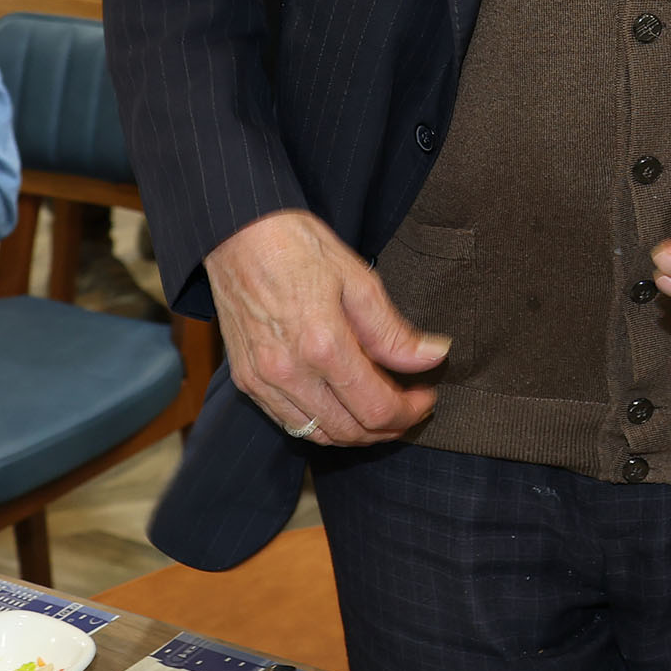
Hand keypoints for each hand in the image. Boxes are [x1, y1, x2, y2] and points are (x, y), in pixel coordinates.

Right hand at [205, 208, 448, 445]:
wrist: (237, 235)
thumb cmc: (298, 246)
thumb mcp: (358, 279)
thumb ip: (393, 331)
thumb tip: (433, 357)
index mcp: (323, 345)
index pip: (377, 407)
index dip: (410, 411)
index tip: (427, 396)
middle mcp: (289, 373)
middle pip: (350, 431)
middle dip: (389, 428)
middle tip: (411, 407)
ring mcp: (263, 381)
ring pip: (319, 435)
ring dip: (357, 433)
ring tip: (382, 410)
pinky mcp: (246, 380)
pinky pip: (290, 422)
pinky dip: (323, 424)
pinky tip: (342, 404)